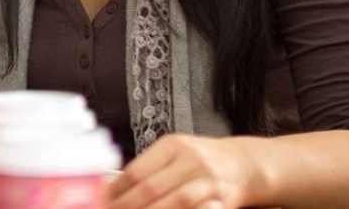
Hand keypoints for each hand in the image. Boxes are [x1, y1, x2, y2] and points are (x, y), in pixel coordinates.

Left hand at [109, 134, 259, 208]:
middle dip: (128, 207)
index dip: (117, 191)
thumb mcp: (175, 153)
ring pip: (176, 203)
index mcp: (174, 145)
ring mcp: (210, 182)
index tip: (102, 202)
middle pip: (152, 188)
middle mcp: (192, 161)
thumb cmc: (203, 160)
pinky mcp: (225, 202)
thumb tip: (113, 189)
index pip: (137, 170)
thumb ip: (148, 168)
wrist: (246, 165)